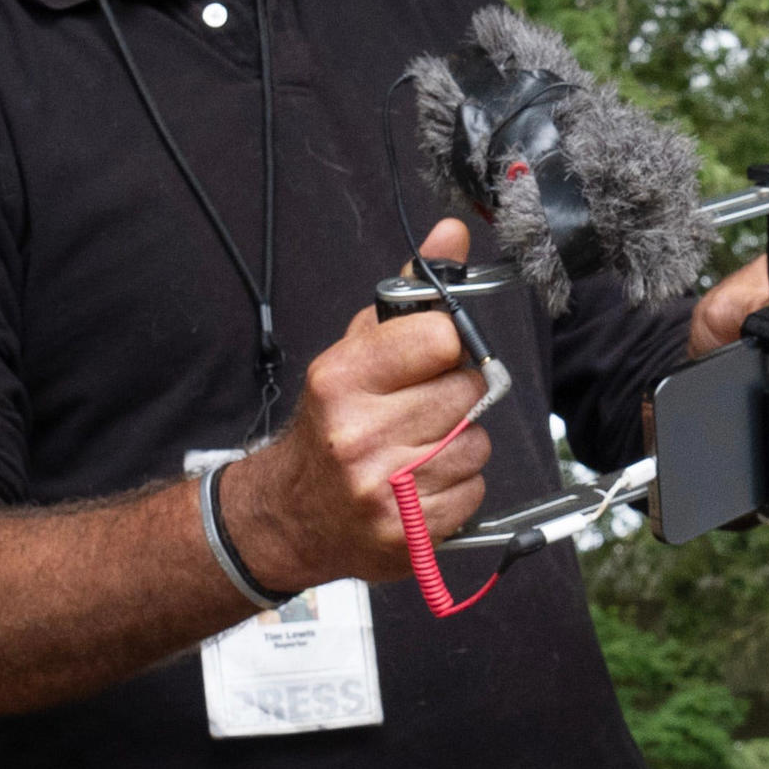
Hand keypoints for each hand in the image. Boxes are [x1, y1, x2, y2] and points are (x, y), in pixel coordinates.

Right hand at [214, 219, 496, 592]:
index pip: (440, 338)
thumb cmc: (334, 421)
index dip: (446, 346)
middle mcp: (357, 435)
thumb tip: (452, 233)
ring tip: (419, 450)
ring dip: (459, 446)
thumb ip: (411, 293)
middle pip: (465, 394)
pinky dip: (457, 490)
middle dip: (454, 399)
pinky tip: (421, 485)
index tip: (431, 357)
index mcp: (340, 379)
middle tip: (422, 409)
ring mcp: (381, 490)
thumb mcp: (356, 348)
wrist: (292, 515)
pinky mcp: (406, 535)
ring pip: (475, 445)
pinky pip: (473, 493)